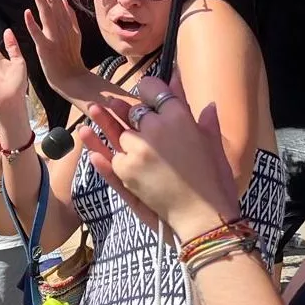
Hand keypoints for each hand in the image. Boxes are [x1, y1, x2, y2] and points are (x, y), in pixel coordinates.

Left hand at [22, 0, 96, 101]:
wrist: (72, 79)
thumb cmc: (70, 57)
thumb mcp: (74, 34)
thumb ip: (70, 16)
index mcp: (67, 23)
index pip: (56, 0)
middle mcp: (62, 27)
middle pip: (53, 2)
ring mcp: (55, 37)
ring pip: (47, 15)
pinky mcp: (46, 49)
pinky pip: (39, 35)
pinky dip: (33, 24)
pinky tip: (27, 13)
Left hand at [78, 77, 239, 240]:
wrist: (204, 216)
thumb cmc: (215, 181)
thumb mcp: (215, 147)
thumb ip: (207, 122)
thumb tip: (208, 104)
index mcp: (178, 118)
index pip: (156, 92)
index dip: (149, 88)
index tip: (145, 89)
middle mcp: (154, 131)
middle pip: (134, 113)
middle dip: (126, 109)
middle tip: (113, 102)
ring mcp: (137, 151)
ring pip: (118, 134)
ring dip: (105, 123)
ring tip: (93, 110)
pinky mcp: (127, 172)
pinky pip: (112, 158)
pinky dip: (102, 152)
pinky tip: (90, 140)